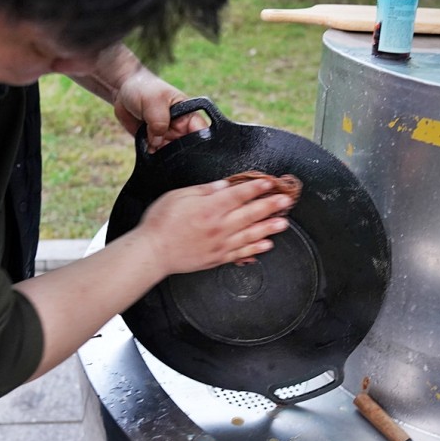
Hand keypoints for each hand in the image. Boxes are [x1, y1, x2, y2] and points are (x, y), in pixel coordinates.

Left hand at [113, 69, 207, 149]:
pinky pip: (157, 155)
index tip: (188, 149)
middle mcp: (180, 128)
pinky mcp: (155, 142)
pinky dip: (152, 155)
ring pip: (171, 154)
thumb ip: (159, 122)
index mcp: (188, 114)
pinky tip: (146, 147)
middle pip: (187, 148)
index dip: (200, 142)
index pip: (201, 131)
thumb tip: (158, 143)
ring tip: (152, 144)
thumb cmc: (143, 88)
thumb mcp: (153, 101)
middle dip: (177, 152)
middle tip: (163, 145)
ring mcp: (167, 136)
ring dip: (162, 154)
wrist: (123, 92)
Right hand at [131, 177, 293, 275]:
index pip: (239, 194)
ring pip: (251, 234)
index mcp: (209, 208)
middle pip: (250, 213)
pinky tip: (267, 244)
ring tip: (284, 223)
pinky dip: (256, 249)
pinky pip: (242, 253)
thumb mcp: (179, 196)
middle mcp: (219, 226)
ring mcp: (220, 244)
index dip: (256, 187)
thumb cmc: (161, 223)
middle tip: (286, 201)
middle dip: (271, 206)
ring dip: (269, 228)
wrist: (153, 252)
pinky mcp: (218, 258)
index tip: (270, 182)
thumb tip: (223, 185)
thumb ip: (204, 191)